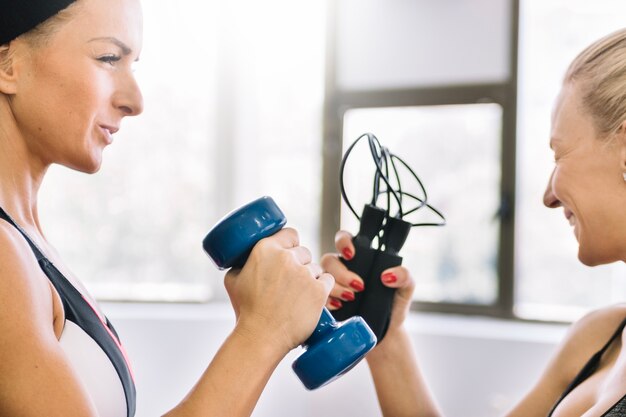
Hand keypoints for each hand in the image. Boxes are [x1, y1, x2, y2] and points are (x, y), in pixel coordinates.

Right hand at [224, 228, 333, 353]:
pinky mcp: (319, 290)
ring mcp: (305, 273)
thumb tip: (247, 259)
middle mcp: (287, 258)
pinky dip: (322, 288)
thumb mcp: (232, 280)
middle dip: (299, 264)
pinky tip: (311, 298)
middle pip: (304, 252)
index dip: (291, 244)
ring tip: (297, 296)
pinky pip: (328, 280)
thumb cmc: (246, 312)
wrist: (260, 337)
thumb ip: (242, 264)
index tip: (290, 253)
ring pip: (315, 267)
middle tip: (290, 282)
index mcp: (265, 249)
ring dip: (310, 278)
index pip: (290, 234)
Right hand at [321, 230, 414, 336]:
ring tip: (351, 298)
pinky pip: (318, 295)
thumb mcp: (405, 288)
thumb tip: (386, 275)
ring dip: (335, 287)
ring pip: (322, 276)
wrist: (387, 332)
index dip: (343, 242)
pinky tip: (339, 306)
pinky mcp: (327, 301)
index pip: (344, 239)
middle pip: (329, 260)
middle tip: (359, 286)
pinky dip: (327, 300)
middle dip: (342, 273)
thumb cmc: (394, 306)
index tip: (351, 254)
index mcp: (360, 258)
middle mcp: (343, 268)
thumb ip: (404, 275)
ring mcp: (333, 284)